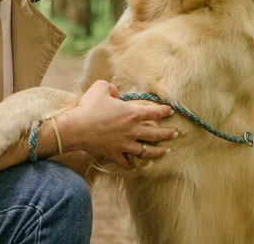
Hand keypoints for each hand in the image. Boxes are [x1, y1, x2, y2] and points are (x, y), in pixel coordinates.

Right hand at [56, 80, 176, 168]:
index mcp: (131, 113)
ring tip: (166, 151)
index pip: (153, 112)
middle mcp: (131, 130)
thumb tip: (116, 93)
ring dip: (158, 151)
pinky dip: (132, 165)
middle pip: (155, 134)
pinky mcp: (114, 154)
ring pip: (146, 150)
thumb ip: (112, 88)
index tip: (171, 110)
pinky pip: (126, 162)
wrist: (76, 128)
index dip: (164, 111)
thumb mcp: (101, 87)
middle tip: (176, 133)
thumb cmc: (89, 106)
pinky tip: (136, 166)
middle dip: (167, 133)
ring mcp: (124, 144)